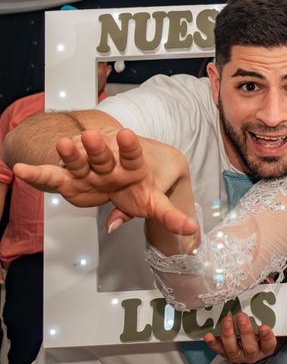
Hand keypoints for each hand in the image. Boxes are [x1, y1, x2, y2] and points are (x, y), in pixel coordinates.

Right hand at [13, 129, 196, 234]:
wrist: (119, 175)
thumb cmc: (139, 187)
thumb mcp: (156, 201)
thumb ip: (168, 214)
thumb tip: (188, 229)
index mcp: (132, 165)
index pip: (133, 153)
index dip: (129, 145)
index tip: (126, 134)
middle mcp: (109, 164)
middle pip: (103, 155)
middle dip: (97, 147)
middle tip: (90, 136)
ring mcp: (88, 170)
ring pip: (79, 160)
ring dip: (71, 153)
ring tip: (63, 145)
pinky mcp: (71, 180)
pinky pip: (52, 177)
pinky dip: (37, 175)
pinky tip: (20, 169)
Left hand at [203, 313, 277, 363]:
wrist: (252, 347)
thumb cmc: (260, 332)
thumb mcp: (269, 323)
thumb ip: (267, 308)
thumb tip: (266, 285)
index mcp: (266, 347)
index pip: (269, 344)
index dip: (267, 337)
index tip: (264, 327)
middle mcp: (253, 353)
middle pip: (250, 347)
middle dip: (245, 331)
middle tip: (242, 317)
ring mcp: (238, 355)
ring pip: (233, 349)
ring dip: (228, 334)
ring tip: (227, 320)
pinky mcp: (225, 353)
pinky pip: (218, 349)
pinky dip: (213, 342)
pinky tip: (208, 335)